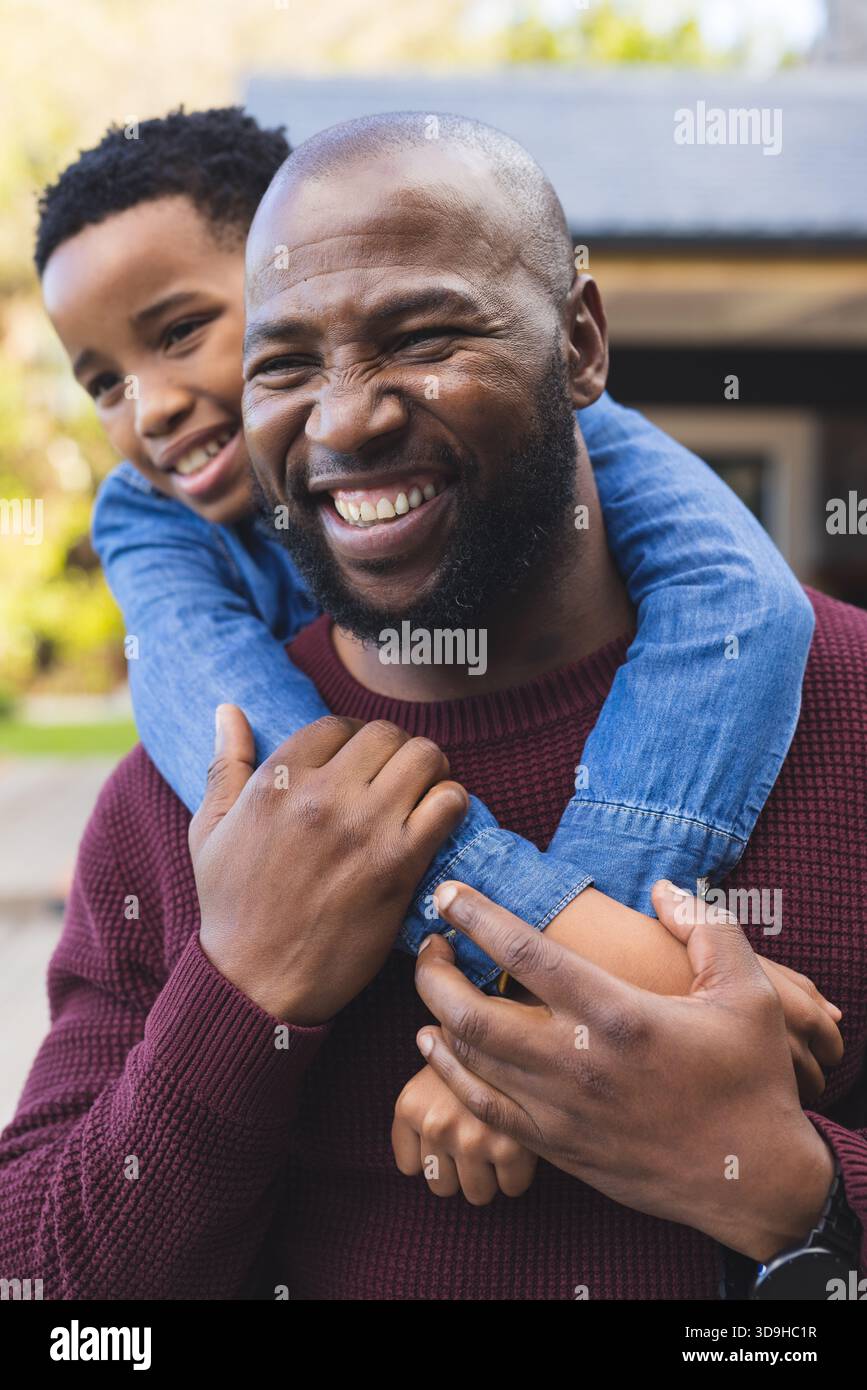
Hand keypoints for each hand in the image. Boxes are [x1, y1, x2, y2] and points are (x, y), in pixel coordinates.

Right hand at [189, 705, 466, 1024]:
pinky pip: (447, 802)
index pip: (337, 724)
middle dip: (395, 750)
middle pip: (386, 734)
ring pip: (424, 757)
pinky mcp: (399, 864)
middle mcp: (322, 795)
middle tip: (395, 778)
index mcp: (276, 781)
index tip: (358, 765)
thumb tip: (228, 711)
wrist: (256, 984)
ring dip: (429, 770)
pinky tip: (435, 822)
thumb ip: (226, 764)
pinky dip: (450, 803)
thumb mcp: (209, 830)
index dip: (353, 739)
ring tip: (421, 792)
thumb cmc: (231, 908)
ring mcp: (365, 827)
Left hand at [392, 1063, 537, 1204]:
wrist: (515, 1029)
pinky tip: (522, 1146)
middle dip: (461, 1170)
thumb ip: (420, 1113)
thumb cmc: (474, 1053)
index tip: (452, 1133)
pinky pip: (512, 1187)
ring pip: (477, 1193)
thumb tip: (417, 1165)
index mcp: (409, 1106)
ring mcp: (471, 1139)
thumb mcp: (433, 1071)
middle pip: (442, 1186)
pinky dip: (520, 1173)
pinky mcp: (509, 1147)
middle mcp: (436, 1125)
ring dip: (491, 1175)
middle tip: (479, 1139)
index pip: (411, 1167)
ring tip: (500, 1142)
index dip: (434, 1153)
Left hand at [414, 880, 835, 1262]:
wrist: (752, 1178)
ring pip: (470, 1059)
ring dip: (436, 1014)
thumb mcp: (748, 991)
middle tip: (429, 941)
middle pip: (472, 1011)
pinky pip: (482, 1106)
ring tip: (431, 982)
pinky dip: (449, 1072)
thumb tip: (661, 889)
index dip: (475, 916)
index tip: (446, 893)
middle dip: (434, 971)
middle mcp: (576, 1062)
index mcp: (617, 1014)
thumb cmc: (750, 1079)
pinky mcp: (556, 1147)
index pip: (523, 952)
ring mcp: (560, 1111)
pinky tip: (436, 1046)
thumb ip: (705, 927)